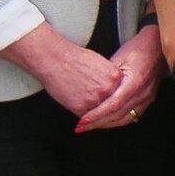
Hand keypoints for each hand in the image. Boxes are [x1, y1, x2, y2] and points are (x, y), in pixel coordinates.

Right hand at [6, 21, 122, 120]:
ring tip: (85, 104)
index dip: (115, 98)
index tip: (113, 101)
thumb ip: (109, 77)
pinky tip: (76, 104)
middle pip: (111, 104)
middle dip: (106, 107)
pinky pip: (86, 117)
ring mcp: (95, 100)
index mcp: (115, 76)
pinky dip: (82, 115)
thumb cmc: (73, 58)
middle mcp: (108, 89)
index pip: (121, 93)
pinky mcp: (80, 107)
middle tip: (100, 108)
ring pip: (99, 113)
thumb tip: (113, 88)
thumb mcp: (99, 63)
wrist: (54, 58)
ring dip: (95, 113)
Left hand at [74, 23, 163, 131]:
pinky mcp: (149, 100)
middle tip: (81, 128)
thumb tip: (92, 92)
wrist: (157, 45)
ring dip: (107, 124)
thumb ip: (107, 76)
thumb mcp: (118, 58)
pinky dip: (118, 121)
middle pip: (118, 116)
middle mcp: (143, 94)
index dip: (97, 115)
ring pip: (126, 119)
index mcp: (135, 82)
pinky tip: (107, 121)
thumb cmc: (137, 48)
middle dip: (98, 123)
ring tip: (91, 126)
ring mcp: (148, 98)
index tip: (83, 121)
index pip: (113, 105)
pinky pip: (132, 116)